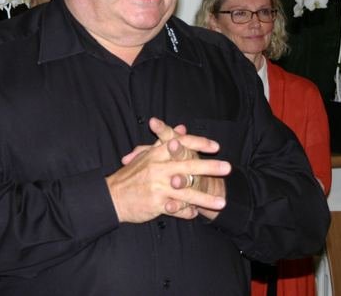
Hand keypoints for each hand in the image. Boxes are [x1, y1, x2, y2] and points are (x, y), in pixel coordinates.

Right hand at [106, 123, 229, 223]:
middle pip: (187, 166)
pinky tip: (196, 213)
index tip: (215, 146)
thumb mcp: (146, 155)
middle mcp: (158, 169)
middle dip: (209, 167)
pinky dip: (188, 212)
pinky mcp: (156, 205)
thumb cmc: (131, 175)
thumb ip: (164, 141)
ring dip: (205, 199)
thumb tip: (182, 127)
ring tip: (221, 202)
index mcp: (156, 154)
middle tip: (227, 167)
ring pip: (186, 192)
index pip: (181, 143)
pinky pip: (177, 210)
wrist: (113, 196)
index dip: (199, 143)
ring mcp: (158, 187)